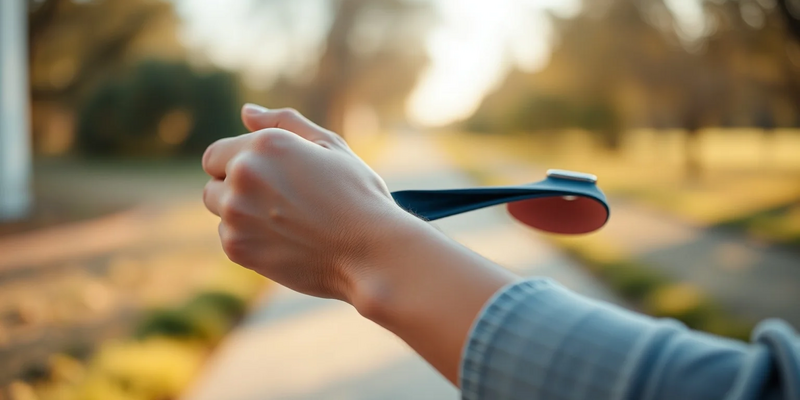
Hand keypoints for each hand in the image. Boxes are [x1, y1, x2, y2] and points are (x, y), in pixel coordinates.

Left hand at [202, 104, 412, 301]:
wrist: (370, 252)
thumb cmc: (357, 195)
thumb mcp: (330, 146)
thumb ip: (283, 123)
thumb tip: (247, 111)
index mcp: (263, 145)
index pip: (217, 155)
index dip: (240, 166)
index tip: (269, 180)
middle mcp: (242, 175)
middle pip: (213, 183)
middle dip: (237, 190)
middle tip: (281, 203)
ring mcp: (236, 213)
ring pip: (220, 212)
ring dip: (242, 214)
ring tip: (285, 222)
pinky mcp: (237, 247)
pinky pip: (230, 238)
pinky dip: (250, 240)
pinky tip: (286, 240)